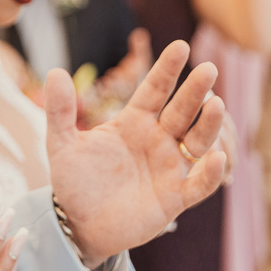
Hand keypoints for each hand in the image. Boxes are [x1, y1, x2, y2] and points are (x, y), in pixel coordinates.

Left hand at [46, 40, 226, 265]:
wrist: (78, 224)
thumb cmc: (74, 182)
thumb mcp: (62, 145)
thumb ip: (59, 111)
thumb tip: (54, 72)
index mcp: (133, 122)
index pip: (154, 90)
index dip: (167, 70)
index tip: (181, 46)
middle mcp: (157, 141)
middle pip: (181, 111)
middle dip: (194, 91)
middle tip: (208, 69)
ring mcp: (168, 168)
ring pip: (196, 142)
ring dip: (207, 124)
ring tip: (216, 104)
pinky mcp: (174, 198)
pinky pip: (197, 185)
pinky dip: (208, 173)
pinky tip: (215, 158)